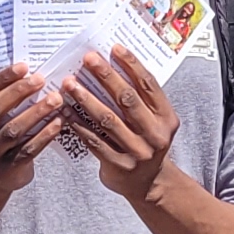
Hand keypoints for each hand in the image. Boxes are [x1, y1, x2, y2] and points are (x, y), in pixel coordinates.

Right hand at [0, 65, 60, 193]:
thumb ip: (1, 101)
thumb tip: (29, 73)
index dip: (3, 79)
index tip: (24, 67)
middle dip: (18, 92)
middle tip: (40, 79)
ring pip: (13, 130)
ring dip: (36, 112)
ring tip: (55, 98)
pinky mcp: (7, 171)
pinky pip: (28, 149)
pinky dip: (44, 134)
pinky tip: (59, 122)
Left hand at [58, 50, 183, 202]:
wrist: (149, 184)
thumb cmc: (146, 143)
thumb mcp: (154, 121)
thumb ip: (140, 100)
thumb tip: (112, 66)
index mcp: (167, 118)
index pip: (149, 85)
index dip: (132, 65)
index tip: (114, 48)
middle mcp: (155, 134)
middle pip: (127, 99)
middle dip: (106, 76)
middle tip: (88, 59)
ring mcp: (137, 151)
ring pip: (107, 119)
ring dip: (86, 98)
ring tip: (69, 83)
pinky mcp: (118, 165)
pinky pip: (94, 140)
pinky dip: (79, 125)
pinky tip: (66, 112)